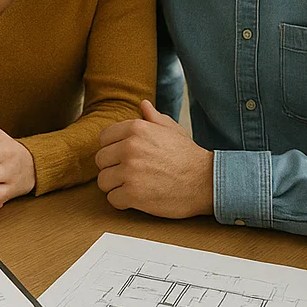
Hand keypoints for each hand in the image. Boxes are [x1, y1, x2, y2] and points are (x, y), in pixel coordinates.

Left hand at [95, 100, 212, 218]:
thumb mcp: (173, 130)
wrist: (206, 181)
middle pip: (101, 160)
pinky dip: (123, 201)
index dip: (113, 149)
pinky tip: (138, 198)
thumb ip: (154, 118)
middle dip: (113, 168)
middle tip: (131, 173)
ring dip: (116, 186)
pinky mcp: (133, 194)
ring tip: (134, 185)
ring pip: (103, 181)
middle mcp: (130, 147)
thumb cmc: (188, 156)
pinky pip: (112, 199)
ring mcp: (130, 171)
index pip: (103, 138)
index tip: (124, 157)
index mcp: (136, 129)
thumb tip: (143, 105)